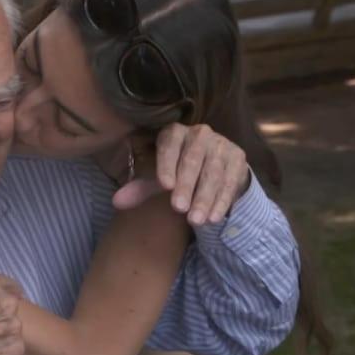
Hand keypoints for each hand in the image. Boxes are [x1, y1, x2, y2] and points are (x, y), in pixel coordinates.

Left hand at [112, 124, 250, 225]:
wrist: (215, 166)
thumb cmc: (179, 171)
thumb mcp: (161, 178)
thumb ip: (141, 189)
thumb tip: (117, 201)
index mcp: (175, 133)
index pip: (170, 145)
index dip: (167, 164)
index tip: (165, 186)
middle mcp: (200, 133)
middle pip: (193, 160)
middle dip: (186, 186)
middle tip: (179, 209)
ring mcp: (221, 144)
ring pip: (213, 173)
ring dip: (204, 198)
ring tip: (195, 221)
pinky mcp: (238, 158)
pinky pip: (230, 181)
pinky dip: (222, 201)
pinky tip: (213, 218)